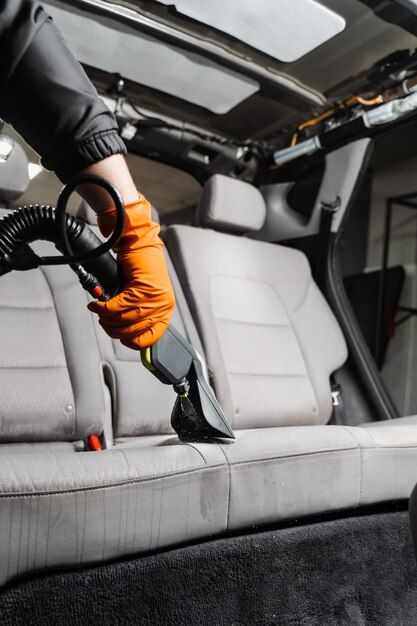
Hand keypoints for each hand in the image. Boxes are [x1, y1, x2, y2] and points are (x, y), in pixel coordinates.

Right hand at [87, 193, 174, 349]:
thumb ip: (135, 315)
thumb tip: (121, 331)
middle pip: (133, 330)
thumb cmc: (139, 269)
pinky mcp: (143, 287)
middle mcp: (163, 305)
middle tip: (103, 322)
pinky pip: (118, 305)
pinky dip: (103, 307)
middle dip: (113, 329)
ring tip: (99, 312)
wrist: (139, 244)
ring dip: (106, 318)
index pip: (150, 338)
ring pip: (124, 319)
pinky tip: (96, 305)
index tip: (119, 338)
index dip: (131, 342)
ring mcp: (155, 297)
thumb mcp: (141, 297)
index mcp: (165, 311)